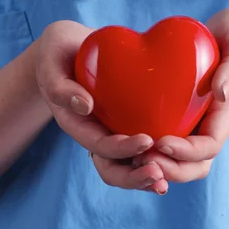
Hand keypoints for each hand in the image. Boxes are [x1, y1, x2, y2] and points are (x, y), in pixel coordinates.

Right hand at [36, 21, 167, 193]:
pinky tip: (179, 155)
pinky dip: (157, 156)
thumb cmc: (57, 53)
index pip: (100, 145)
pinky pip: (142, 145)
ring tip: (167, 180)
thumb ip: (59, 85)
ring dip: (148, 175)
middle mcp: (95, 133)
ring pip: (129, 164)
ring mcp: (111, 130)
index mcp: (77, 124)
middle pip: (113, 168)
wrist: (68, 48)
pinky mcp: (126, 122)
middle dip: (135, 176)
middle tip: (159, 176)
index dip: (122, 148)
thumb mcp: (50, 63)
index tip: (146, 140)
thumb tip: (85, 106)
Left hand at [132, 8, 228, 187]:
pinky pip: (158, 140)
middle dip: (168, 169)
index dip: (187, 152)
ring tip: (125, 157)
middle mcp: (207, 125)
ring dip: (152, 165)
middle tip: (138, 159)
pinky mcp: (172, 115)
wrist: (227, 35)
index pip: (209, 146)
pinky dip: (141, 149)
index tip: (162, 142)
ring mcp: (190, 123)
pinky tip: (117, 142)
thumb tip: (221, 93)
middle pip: (193, 166)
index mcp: (223, 114)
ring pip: (174, 161)